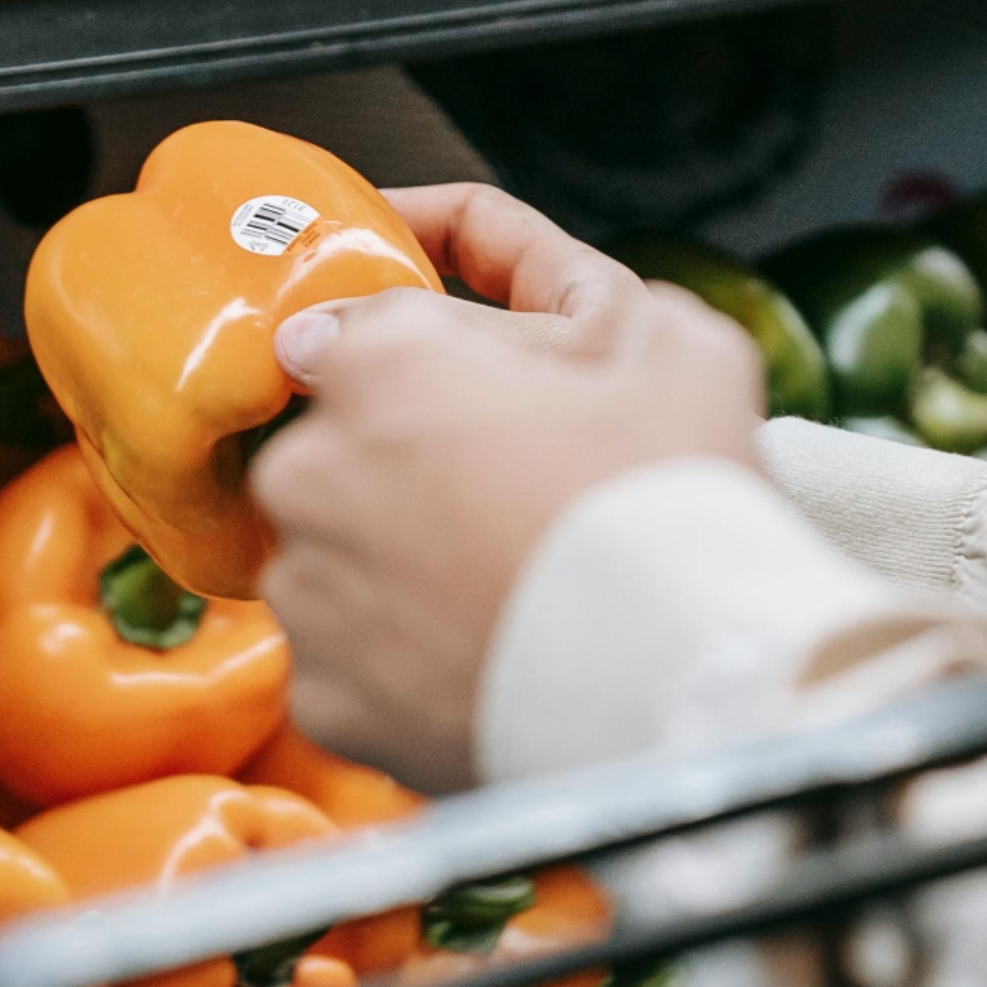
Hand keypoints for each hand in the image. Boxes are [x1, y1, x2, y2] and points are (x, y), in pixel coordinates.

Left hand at [250, 184, 763, 790]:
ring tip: (504, 587)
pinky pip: (348, 659)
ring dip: (400, 560)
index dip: (429, 358)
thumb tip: (538, 302)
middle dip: (411, 463)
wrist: (680, 694)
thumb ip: (573, 290)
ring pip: (337, 556)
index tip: (479, 390)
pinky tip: (480, 656)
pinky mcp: (320, 696)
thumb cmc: (674, 505)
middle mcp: (307, 472)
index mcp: (376, 365)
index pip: (356, 332)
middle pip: (340, 449)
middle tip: (511, 497)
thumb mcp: (669, 341)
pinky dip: (400, 658)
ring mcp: (306, 592)